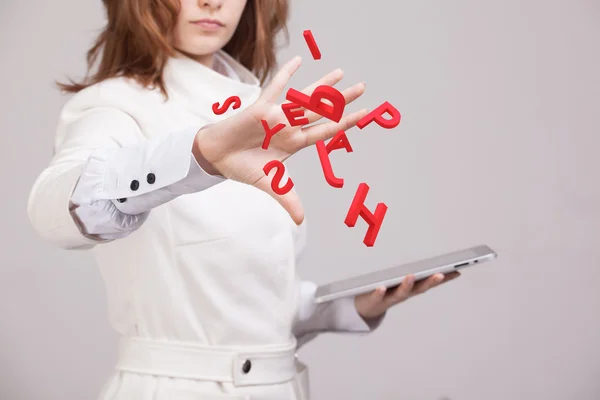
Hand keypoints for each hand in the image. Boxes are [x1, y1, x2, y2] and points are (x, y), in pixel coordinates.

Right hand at [192, 55, 368, 224]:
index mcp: (295, 142)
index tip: (365, 114)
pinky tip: (299, 59)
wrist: (218, 157)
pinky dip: (286, 74)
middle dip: (342, 100)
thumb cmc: (244, 167)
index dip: (345, 122)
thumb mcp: (271, 184)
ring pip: (304, 98)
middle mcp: (290, 126)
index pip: (326, 131)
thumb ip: (288, 200)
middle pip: (321, 111)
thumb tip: (300, 221)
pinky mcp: (260, 107)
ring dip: (322, 85)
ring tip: (341, 73)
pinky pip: (275, 87)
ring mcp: (276, 115)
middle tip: (363, 87)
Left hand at [354, 272, 460, 319]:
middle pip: (419, 289)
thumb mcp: (404, 285)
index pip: (430, 283)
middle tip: (440, 274)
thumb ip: (417, 276)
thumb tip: (432, 265)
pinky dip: (380, 292)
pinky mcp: (374, 299)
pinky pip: (377, 296)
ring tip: (410, 276)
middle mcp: (403, 294)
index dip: (444, 279)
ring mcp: (389, 298)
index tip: (457, 271)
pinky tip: (382, 287)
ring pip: (400, 293)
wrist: (367, 309)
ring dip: (406, 285)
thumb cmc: (388, 293)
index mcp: (411, 289)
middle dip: (430, 282)